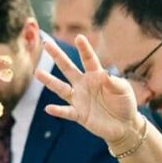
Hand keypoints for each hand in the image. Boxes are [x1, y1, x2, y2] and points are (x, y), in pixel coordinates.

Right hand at [33, 28, 142, 149]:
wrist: (124, 125)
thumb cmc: (124, 103)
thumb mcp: (124, 90)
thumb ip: (115, 82)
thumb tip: (106, 74)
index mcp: (96, 75)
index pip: (88, 59)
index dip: (84, 49)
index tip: (78, 37)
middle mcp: (84, 84)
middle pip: (68, 68)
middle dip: (57, 56)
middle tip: (46, 44)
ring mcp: (79, 99)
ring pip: (61, 88)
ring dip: (49, 81)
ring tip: (37, 72)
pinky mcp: (79, 114)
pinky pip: (66, 112)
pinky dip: (58, 111)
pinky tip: (48, 108)